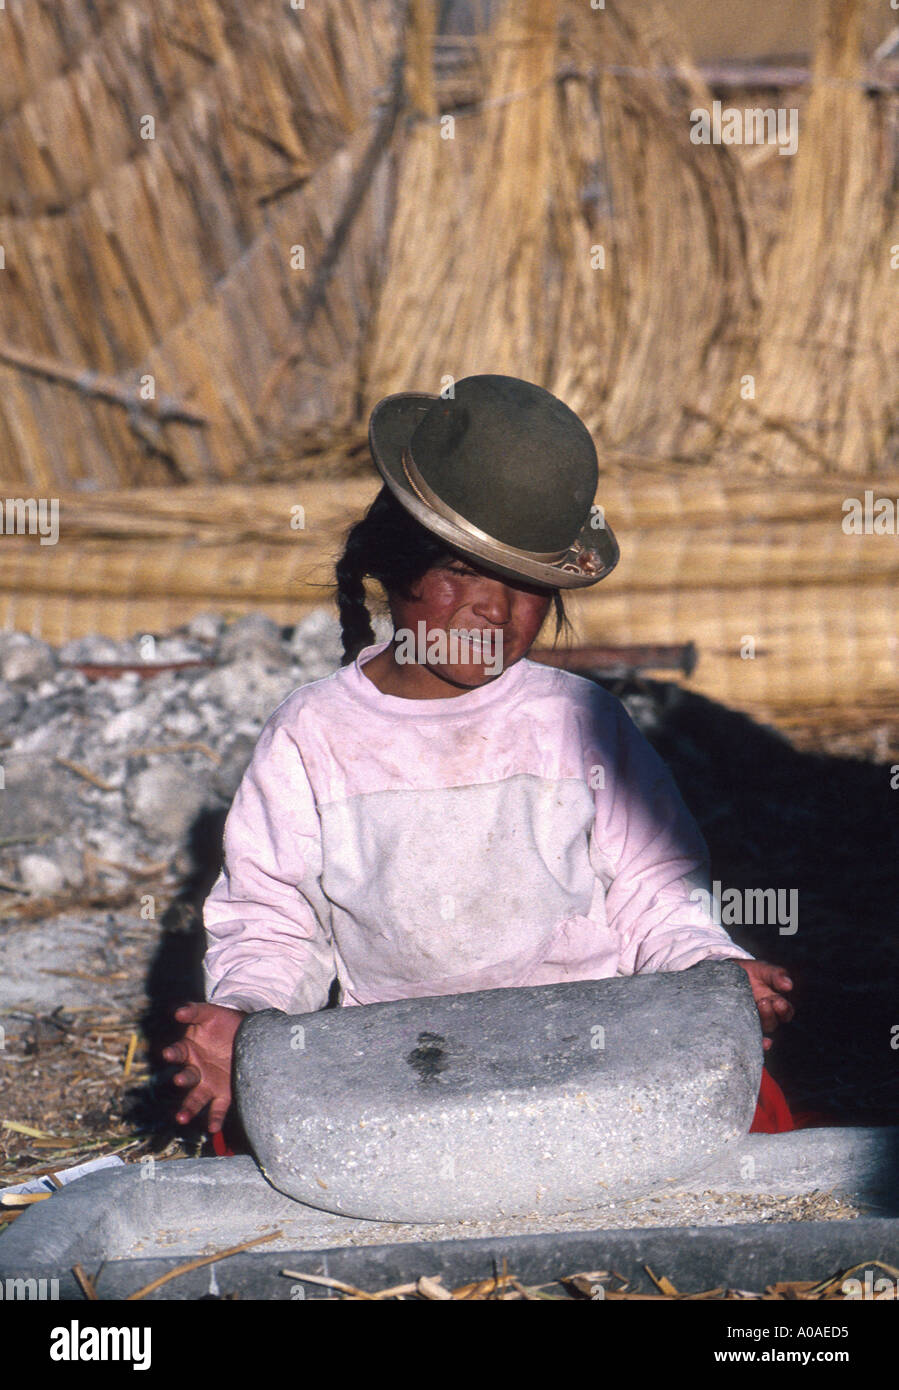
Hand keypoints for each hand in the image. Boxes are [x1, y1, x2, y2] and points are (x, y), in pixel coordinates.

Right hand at [162, 1002, 246, 1132]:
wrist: (245, 1031)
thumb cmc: (223, 1021)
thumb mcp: (209, 1013)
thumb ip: (194, 1011)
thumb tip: (178, 1012)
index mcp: (189, 1049)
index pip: (178, 1052)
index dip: (173, 1053)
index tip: (168, 1053)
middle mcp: (196, 1069)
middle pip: (186, 1078)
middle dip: (181, 1080)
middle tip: (178, 1081)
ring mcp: (209, 1082)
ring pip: (196, 1098)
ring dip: (188, 1108)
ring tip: (181, 1118)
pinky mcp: (224, 1092)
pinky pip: (218, 1107)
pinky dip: (214, 1117)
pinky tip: (213, 1127)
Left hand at [736, 960, 794, 1050]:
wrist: (723, 973)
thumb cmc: (747, 971)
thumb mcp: (763, 970)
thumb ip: (776, 975)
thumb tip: (789, 985)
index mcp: (774, 1002)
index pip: (785, 1012)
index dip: (783, 1010)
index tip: (779, 1002)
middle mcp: (764, 1015)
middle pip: (772, 1023)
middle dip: (770, 1015)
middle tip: (764, 1002)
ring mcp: (749, 1021)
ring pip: (758, 1030)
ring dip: (758, 1023)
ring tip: (754, 1008)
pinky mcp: (736, 1025)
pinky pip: (746, 1038)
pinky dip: (752, 1043)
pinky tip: (755, 1042)